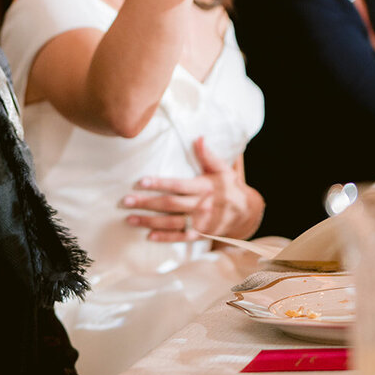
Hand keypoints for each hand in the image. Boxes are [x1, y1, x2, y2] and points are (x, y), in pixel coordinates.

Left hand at [122, 137, 263, 241]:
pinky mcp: (202, 234)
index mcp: (204, 187)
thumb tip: (198, 137)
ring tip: (130, 219)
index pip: (178, 185)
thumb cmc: (230, 186)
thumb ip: (208, 155)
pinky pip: (182, 237)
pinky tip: (149, 236)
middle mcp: (202, 205)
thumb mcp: (223, 169)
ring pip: (172, 222)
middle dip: (147, 203)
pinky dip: (166, 238)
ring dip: (150, 222)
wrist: (248, 212)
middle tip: (126, 201)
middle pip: (170, 205)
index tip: (140, 182)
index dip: (159, 184)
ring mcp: (201, 222)